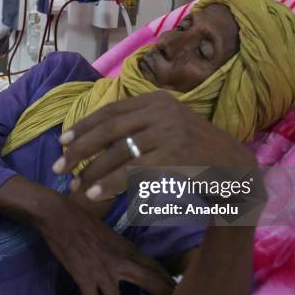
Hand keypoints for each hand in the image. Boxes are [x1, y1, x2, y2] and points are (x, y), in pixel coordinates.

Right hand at [35, 193, 174, 294]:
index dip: (165, 278)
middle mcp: (120, 261)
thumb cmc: (80, 218)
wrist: (59, 216)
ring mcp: (103, 271)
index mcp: (125, 247)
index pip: (152, 265)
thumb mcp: (107, 232)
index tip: (174, 288)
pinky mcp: (86, 278)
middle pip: (149, 281)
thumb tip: (120, 258)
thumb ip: (116, 248)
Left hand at [53, 91, 256, 201]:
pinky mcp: (175, 156)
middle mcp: (162, 111)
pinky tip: (95, 194)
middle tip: (58, 167)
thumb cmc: (195, 153)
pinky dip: (110, 184)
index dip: (84, 126)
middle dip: (79, 149)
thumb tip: (95, 139)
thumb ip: (139, 126)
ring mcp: (169, 132)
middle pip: (109, 130)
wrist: (236, 169)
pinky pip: (133, 172)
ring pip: (118, 153)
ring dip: (92, 172)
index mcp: (157, 100)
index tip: (62, 141)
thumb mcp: (168, 127)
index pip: (111, 111)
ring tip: (75, 187)